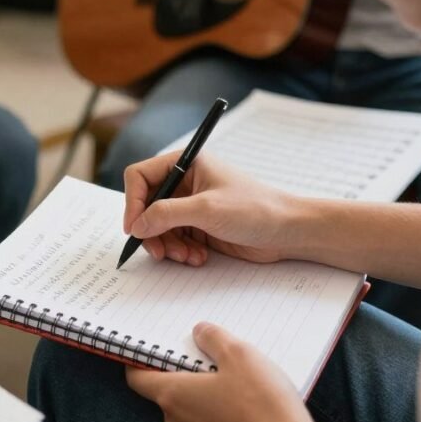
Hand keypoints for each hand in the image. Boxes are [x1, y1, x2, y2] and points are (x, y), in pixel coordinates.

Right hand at [123, 152, 303, 264]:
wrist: (288, 232)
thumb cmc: (255, 209)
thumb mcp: (206, 209)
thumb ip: (166, 214)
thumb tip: (136, 225)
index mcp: (186, 163)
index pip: (140, 177)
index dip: (133, 202)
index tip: (134, 227)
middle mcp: (184, 183)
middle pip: (146, 206)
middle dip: (151, 231)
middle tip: (159, 251)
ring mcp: (190, 205)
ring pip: (157, 227)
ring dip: (167, 245)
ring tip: (186, 256)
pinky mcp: (198, 226)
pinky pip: (173, 239)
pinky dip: (179, 251)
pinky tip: (198, 257)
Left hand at [126, 322, 324, 421]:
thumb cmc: (261, 402)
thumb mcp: (239, 354)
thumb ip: (213, 337)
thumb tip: (199, 332)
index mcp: (172, 395)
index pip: (137, 379)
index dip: (139, 362)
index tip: (151, 350)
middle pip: (166, 394)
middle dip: (182, 376)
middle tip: (207, 360)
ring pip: (189, 414)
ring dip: (202, 398)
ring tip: (232, 383)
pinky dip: (218, 418)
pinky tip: (243, 409)